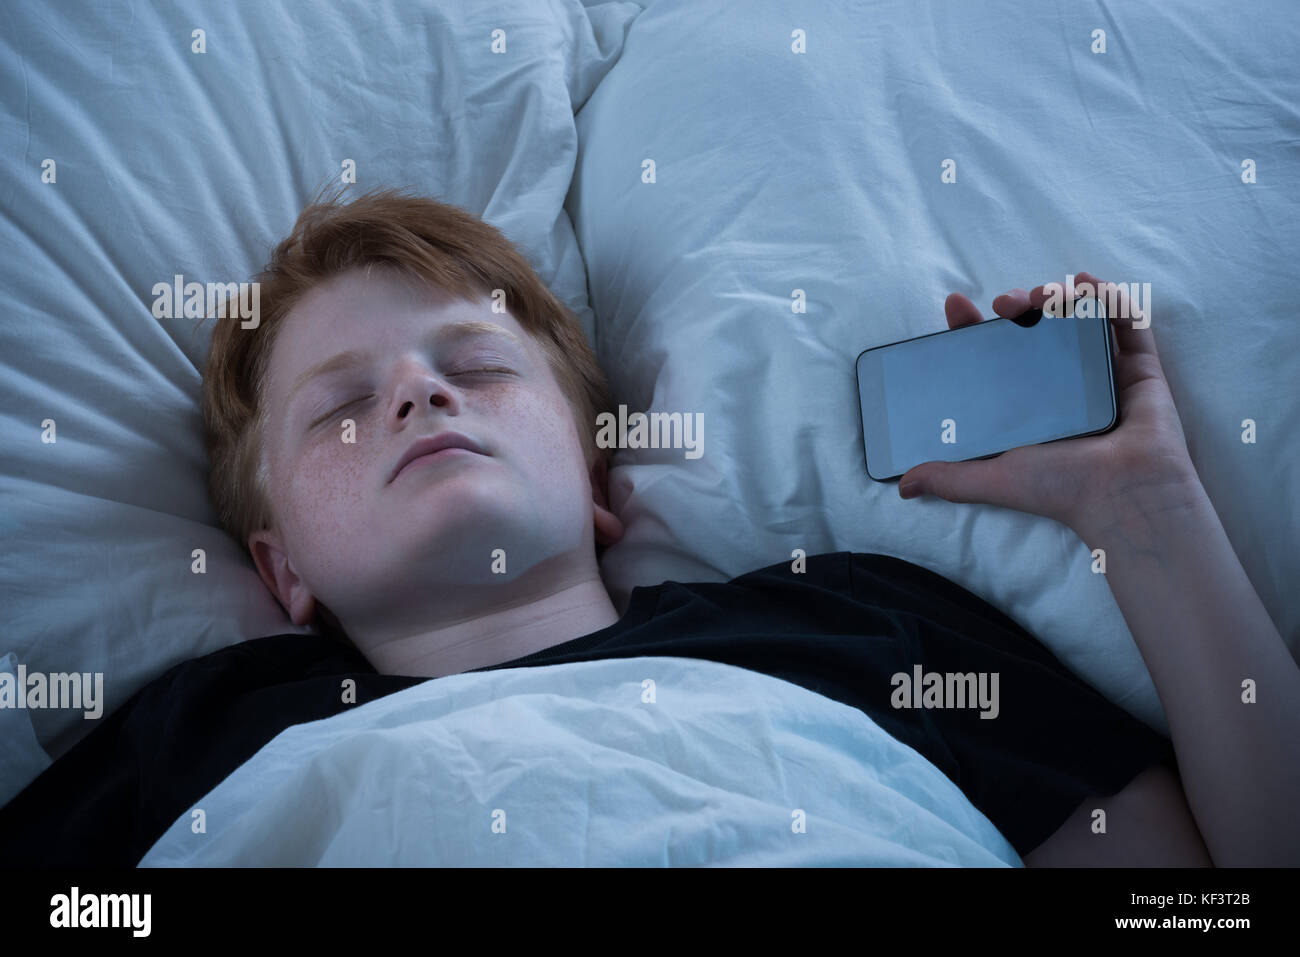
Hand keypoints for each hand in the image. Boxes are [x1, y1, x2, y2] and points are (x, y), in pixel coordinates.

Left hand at [898, 271, 1200, 534]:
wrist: (1122, 495)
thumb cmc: (1061, 489)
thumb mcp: (991, 479)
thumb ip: (948, 478)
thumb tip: (903, 487)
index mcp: (1030, 409)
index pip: (995, 358)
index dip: (973, 329)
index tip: (955, 305)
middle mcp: (1065, 389)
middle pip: (1035, 332)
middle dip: (1018, 306)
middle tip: (1005, 304)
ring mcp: (1102, 377)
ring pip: (1077, 322)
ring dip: (1057, 297)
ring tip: (1043, 295)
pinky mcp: (1139, 371)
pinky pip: (1129, 326)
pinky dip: (1111, 298)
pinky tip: (1087, 283)